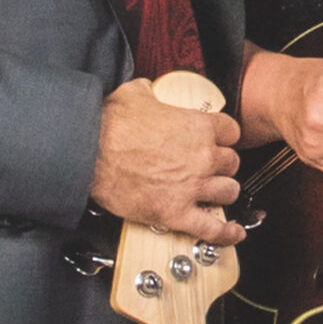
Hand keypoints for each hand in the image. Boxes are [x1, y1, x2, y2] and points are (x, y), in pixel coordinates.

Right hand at [92, 78, 243, 244]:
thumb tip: (147, 90)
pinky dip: (226, 233)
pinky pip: (213, 228)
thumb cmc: (109, 125)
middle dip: (222, 165)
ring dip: (223, 192)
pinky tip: (233, 233)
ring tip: (215, 193)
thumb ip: (150, 92)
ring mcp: (191, 187)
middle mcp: (202, 157)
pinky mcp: (176, 212)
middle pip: (231, 163)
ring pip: (228, 192)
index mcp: (197, 127)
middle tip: (211, 166)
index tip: (220, 140)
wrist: (89, 152)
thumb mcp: (134, 94)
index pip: (231, 131)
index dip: (225, 136)